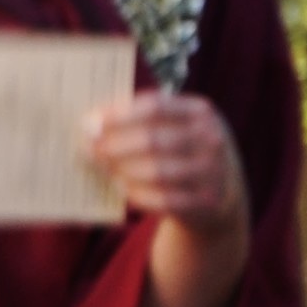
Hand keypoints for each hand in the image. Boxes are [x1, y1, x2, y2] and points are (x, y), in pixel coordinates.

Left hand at [86, 90, 245, 238]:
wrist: (220, 188)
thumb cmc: (182, 148)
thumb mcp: (174, 125)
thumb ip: (140, 118)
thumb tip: (91, 121)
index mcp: (201, 111)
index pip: (155, 107)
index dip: (118, 114)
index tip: (90, 122)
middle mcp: (212, 138)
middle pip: (152, 140)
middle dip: (114, 145)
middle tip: (86, 148)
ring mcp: (213, 170)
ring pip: (156, 171)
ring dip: (122, 169)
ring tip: (100, 166)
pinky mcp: (206, 200)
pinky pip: (163, 198)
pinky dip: (136, 193)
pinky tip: (119, 186)